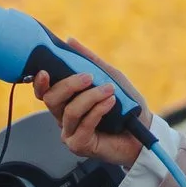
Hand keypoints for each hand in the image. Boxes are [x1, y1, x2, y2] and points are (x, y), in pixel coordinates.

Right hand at [30, 39, 145, 166]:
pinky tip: (111, 103)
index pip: (44, 92)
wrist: (144, 134)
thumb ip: (90, 61)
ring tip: (110, 90)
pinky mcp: (79, 145)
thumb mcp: (111, 78)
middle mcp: (64, 118)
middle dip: (69, 85)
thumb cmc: (127, 108)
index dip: (40, 82)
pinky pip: (83, 125)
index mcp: (66, 102)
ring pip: (69, 111)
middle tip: (88, 77)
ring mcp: (70, 133)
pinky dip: (98, 110)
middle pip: (51, 99)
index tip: (45, 71)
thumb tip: (70, 41)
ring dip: (90, 97)